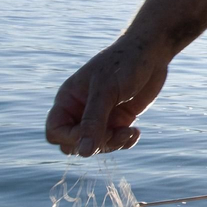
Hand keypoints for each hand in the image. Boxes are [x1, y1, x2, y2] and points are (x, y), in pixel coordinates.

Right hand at [45, 37, 170, 157]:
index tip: (93, 133)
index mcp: (68, 100)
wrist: (150, 53)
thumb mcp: (105, 91)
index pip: (55, 132)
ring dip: (113, 143)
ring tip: (129, 130)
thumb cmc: (123, 64)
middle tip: (112, 131)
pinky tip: (135, 131)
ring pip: (97, 146)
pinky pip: (116, 142)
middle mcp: (81, 111)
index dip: (69, 138)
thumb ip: (93, 122)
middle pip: (74, 144)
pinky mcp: (119, 121)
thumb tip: (84, 153)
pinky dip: (125, 142)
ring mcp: (100, 118)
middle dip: (94, 144)